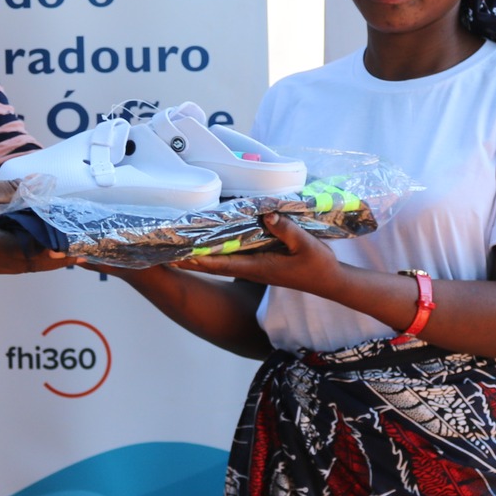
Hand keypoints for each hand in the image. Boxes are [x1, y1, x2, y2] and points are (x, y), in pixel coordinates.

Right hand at [0, 179, 67, 274]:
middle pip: (30, 265)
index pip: (28, 251)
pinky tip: (43, 248)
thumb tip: (38, 185)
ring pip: (23, 268)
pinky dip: (30, 258)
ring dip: (45, 261)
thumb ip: (10, 190)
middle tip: (81, 250)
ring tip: (68, 250)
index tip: (74, 243)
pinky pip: (13, 265)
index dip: (52, 250)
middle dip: (56, 259)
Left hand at [174, 214, 339, 291]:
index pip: (217, 263)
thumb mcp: (306, 245)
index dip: (194, 260)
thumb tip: (265, 214)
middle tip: (165, 246)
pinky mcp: (261, 260)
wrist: (330, 281)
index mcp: (255, 267)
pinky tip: (212, 236)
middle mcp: (250, 267)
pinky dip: (219, 246)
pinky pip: (234, 252)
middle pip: (212, 263)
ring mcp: (254, 265)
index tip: (173, 254)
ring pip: (221, 257)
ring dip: (201, 251)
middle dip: (188, 256)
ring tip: (180, 239)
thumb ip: (287, 230)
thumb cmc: (317, 265)